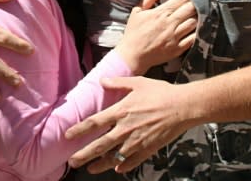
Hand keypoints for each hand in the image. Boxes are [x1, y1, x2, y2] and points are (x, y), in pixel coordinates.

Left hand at [66, 77, 191, 173]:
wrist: (183, 106)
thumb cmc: (161, 92)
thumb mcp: (137, 82)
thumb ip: (118, 83)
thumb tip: (101, 81)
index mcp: (121, 111)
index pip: (95, 122)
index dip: (80, 130)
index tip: (68, 136)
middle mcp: (126, 128)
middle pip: (101, 144)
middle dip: (84, 154)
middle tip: (72, 162)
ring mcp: (137, 140)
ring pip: (114, 156)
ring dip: (100, 164)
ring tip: (90, 169)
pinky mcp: (149, 148)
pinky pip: (133, 161)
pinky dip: (124, 166)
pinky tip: (117, 168)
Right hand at [115, 0, 196, 73]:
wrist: (132, 55)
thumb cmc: (134, 32)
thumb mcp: (138, 10)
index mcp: (160, 13)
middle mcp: (169, 24)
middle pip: (191, 9)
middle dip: (195, 3)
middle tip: (197, 2)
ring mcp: (175, 37)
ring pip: (194, 22)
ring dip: (197, 17)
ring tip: (196, 15)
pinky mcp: (178, 49)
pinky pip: (194, 38)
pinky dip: (197, 32)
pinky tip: (196, 28)